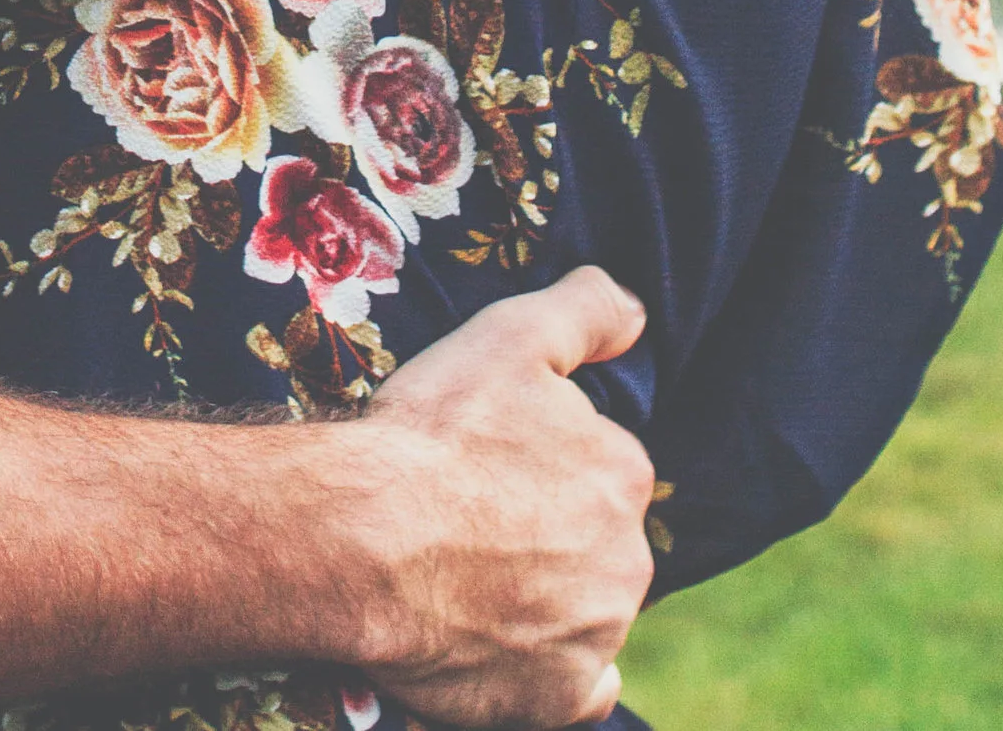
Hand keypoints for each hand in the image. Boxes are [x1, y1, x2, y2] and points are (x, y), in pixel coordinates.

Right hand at [333, 269, 655, 727]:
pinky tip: (500, 641)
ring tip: (466, 575)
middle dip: (548, 532)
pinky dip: (547, 670)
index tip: (490, 462)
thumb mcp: (508, 335)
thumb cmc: (433, 432)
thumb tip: (637, 313)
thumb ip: (585, 310)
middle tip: (473, 519)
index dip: (541, 462)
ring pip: (583, 610)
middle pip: (595, 542)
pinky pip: (575, 688)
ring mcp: (597, 636)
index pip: (599, 467)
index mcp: (622, 473)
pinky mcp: (559, 699)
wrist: (365, 537)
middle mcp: (628, 561)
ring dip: (544, 596)